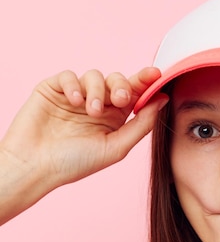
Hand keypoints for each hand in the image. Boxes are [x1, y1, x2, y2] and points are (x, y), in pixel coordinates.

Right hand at [0, 67, 167, 190]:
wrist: (36, 167)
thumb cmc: (76, 163)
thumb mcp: (116, 147)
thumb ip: (142, 124)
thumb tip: (163, 98)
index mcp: (116, 118)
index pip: (134, 94)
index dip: (146, 82)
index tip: (156, 74)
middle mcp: (98, 104)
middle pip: (118, 80)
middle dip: (122, 86)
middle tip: (119, 100)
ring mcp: (76, 96)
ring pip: (95, 75)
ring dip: (96, 91)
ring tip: (90, 111)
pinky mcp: (54, 89)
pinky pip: (69, 75)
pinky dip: (74, 85)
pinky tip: (74, 101)